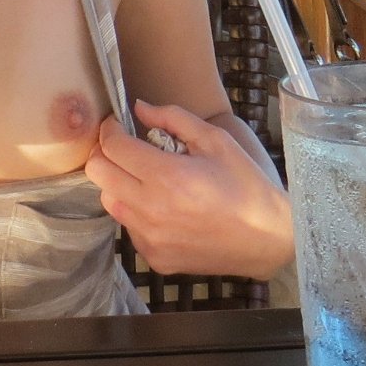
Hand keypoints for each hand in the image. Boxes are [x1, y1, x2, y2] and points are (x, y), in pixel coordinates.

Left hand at [85, 100, 293, 280]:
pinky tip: (161, 206)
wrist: (266, 238)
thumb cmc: (244, 184)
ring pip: (108, 201)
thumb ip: (173, 118)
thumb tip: (139, 108)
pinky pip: (128, 227)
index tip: (118, 124)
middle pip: (98, 173)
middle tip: (125, 148)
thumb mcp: (215, 140)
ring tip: (145, 178)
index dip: (110, 129)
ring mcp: (150, 237)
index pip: (112, 146)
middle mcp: (150, 209)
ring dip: (118, 183)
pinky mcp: (154, 257)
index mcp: (166, 176)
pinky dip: (135, 211)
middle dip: (106, 153)